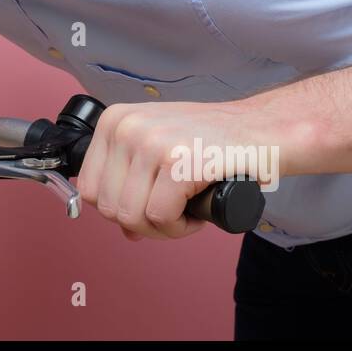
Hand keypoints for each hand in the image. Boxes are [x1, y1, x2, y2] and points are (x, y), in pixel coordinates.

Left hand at [74, 100, 257, 241]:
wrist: (262, 130)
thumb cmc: (213, 142)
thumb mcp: (160, 149)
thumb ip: (134, 182)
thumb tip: (123, 229)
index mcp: (114, 121)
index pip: (89, 188)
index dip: (120, 208)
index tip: (150, 204)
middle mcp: (126, 127)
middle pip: (108, 208)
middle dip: (142, 223)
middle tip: (175, 211)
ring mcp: (150, 143)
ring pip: (131, 217)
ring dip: (163, 228)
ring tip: (187, 210)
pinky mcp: (178, 163)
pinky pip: (160, 218)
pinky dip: (180, 228)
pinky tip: (198, 212)